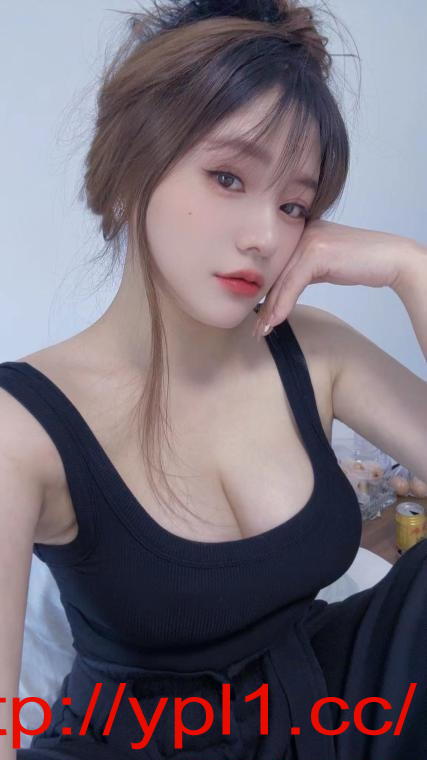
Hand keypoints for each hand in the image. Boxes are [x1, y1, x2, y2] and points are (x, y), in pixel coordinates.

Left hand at [253, 219, 409, 339]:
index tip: (259, 317)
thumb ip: (303, 271)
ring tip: (263, 330)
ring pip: (282, 280)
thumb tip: (283, 290)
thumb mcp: (324, 265)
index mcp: (300, 231)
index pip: (276, 267)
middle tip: (257, 328)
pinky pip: (292, 283)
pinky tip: (277, 321)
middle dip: (265, 304)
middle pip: (276, 274)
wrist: (390, 259)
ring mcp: (308, 239)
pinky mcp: (316, 252)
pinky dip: (283, 304)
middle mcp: (301, 231)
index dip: (266, 293)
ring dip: (271, 309)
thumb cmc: (360, 263)